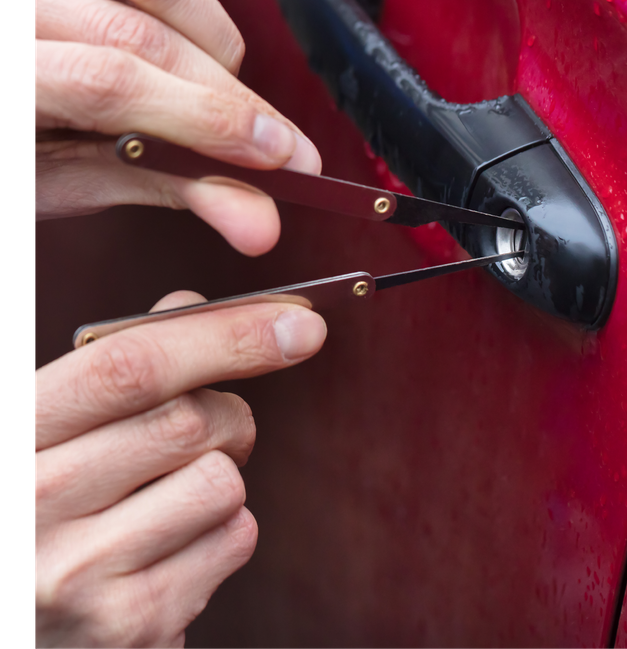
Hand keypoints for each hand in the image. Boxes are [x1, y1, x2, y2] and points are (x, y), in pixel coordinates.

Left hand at [27, 0, 320, 255]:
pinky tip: (187, 47)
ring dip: (217, 44)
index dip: (202, 119)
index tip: (271, 154)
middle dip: (227, 97)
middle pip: (144, 33)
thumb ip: (165, 183)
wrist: (4, 67)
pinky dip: (201, 7)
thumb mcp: (68, 175)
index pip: (106, 81)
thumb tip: (257, 214)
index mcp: (6, 67)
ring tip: (213, 94)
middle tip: (275, 144)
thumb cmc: (20, 134)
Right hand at [35, 290, 326, 647]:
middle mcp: (36, 502)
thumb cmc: (50, 502)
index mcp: (20, 432)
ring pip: (222, 481)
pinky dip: (226, 530)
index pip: (131, 366)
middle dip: (227, 413)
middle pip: (189, 420)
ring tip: (179, 493)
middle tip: (217, 425)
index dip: (224, 335)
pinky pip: (234, 539)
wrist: (29, 620)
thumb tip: (201, 309)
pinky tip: (176, 543)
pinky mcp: (131, 625)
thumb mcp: (60, 424)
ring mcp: (79, 573)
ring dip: (224, 474)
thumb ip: (122, 363)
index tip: (298, 322)